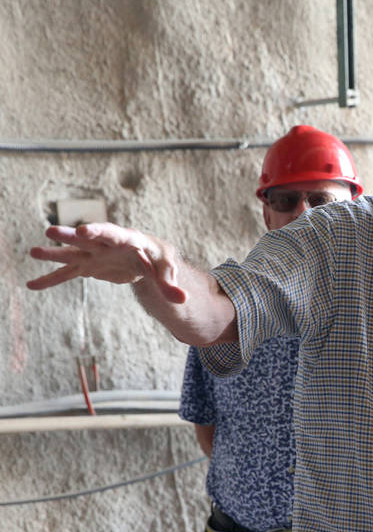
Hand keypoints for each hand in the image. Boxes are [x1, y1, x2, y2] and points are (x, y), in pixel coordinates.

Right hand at [27, 223, 185, 302]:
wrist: (148, 259)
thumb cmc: (160, 258)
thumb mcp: (168, 269)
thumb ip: (170, 284)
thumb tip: (182, 301)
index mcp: (128, 239)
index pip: (113, 233)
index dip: (99, 231)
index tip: (85, 231)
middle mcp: (106, 244)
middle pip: (87, 239)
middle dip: (71, 235)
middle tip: (52, 231)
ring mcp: (94, 255)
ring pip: (72, 254)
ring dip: (54, 254)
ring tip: (33, 251)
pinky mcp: (88, 268)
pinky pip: (67, 274)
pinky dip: (51, 280)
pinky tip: (32, 284)